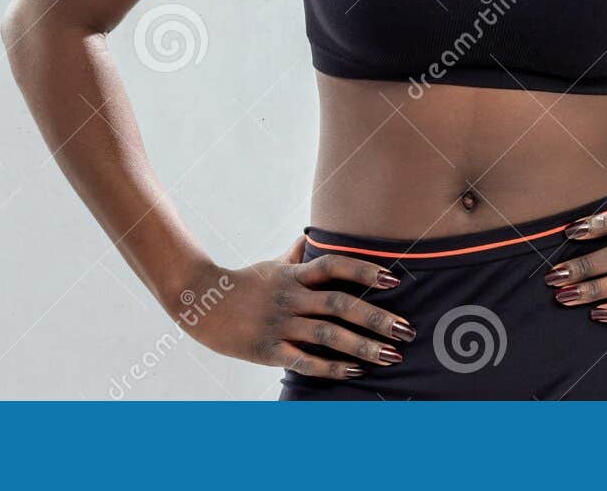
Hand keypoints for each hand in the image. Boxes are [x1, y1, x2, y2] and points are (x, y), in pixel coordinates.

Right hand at [176, 243, 415, 378]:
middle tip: (407, 329)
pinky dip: (331, 367)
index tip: (394, 278)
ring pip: (327, 335)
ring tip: (391, 356)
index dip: (364, 270)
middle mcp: (290, 297)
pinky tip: (354, 371)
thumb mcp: (270, 266)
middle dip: (376, 317)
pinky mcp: (268, 350)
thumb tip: (310, 235)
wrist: (200, 303)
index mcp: (293, 275)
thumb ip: (294, 254)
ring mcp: (279, 324)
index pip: (334, 266)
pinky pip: (305, 361)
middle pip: (339, 304)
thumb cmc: (242, 284)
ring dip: (363, 346)